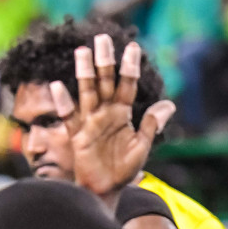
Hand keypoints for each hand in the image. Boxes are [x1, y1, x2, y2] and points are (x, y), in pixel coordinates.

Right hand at [55, 35, 175, 207]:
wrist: (105, 190)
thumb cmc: (123, 170)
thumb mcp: (142, 146)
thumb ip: (151, 124)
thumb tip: (169, 104)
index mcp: (122, 114)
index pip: (127, 85)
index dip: (129, 67)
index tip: (132, 47)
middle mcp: (105, 114)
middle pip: (105, 82)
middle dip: (104, 60)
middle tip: (103, 38)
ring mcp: (90, 122)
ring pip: (88, 92)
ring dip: (85, 72)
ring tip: (83, 51)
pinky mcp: (77, 135)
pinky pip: (69, 116)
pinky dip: (63, 102)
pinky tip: (58, 86)